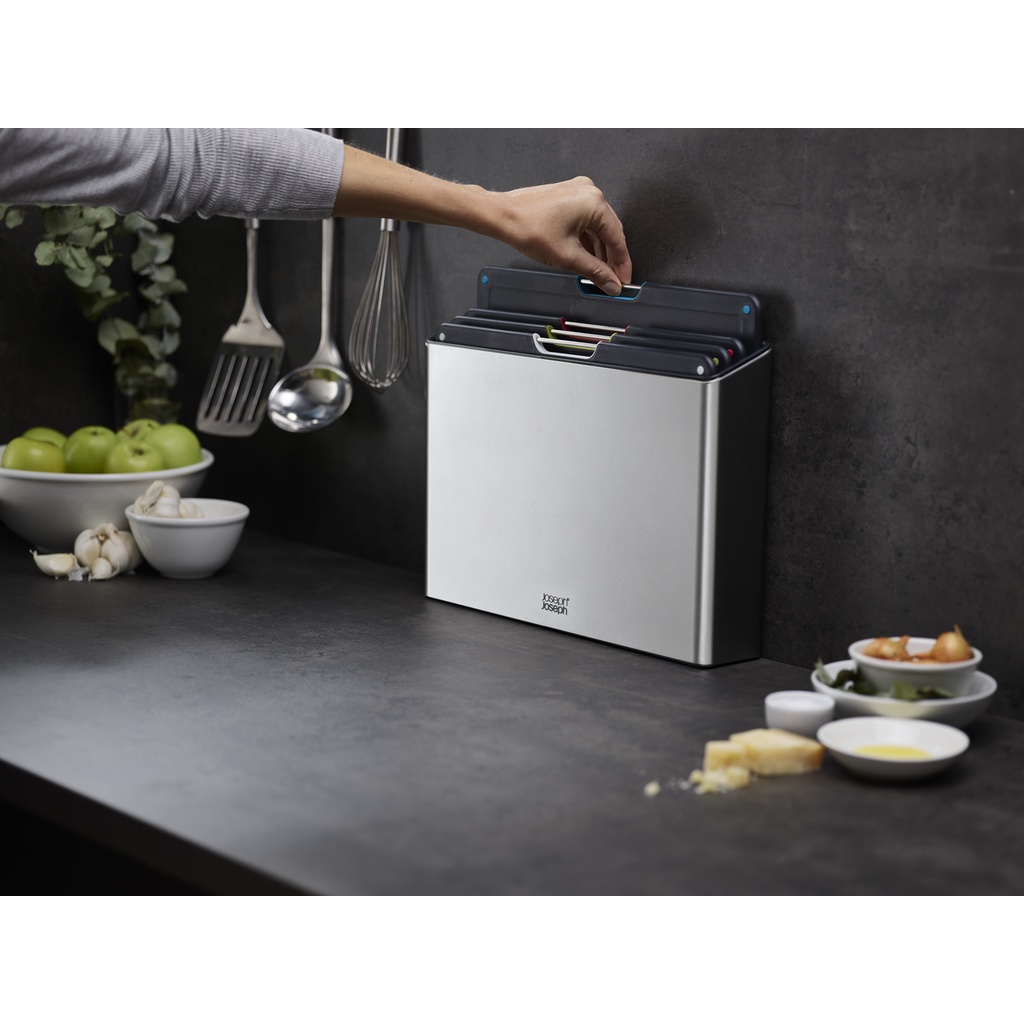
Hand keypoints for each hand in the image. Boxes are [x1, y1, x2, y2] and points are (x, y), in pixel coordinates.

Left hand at [494, 176, 632, 295]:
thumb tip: (610, 284)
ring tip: (599, 272)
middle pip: (609, 232)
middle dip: (611, 258)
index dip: (622, 264)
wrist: (503, 216)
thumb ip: (595, 272)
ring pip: (597, 227)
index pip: (617, 239)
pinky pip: (586, 220)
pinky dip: (588, 239)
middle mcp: (589, 192)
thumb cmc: (528, 228)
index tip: (623, 280)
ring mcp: (578, 192)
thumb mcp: (568, 257)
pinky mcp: (568, 196)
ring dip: (599, 250)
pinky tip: (587, 256)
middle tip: (612, 279)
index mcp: (594, 203)